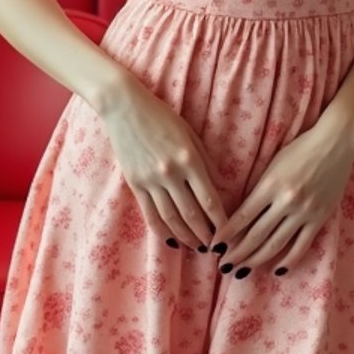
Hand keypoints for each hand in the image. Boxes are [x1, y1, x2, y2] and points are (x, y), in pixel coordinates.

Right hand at [100, 78, 228, 249]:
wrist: (124, 106)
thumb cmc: (162, 116)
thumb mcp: (190, 134)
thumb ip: (206, 161)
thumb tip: (220, 187)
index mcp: (189, 159)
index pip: (209, 199)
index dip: (220, 221)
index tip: (229, 234)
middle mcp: (171, 173)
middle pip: (192, 214)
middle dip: (205, 234)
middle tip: (215, 248)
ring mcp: (151, 180)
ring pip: (171, 218)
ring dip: (185, 236)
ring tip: (196, 247)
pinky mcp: (135, 183)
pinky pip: (150, 214)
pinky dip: (162, 231)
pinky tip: (171, 240)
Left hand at [216, 115, 353, 273]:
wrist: (336, 141)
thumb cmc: (301, 148)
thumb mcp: (274, 164)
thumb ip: (261, 188)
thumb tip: (242, 216)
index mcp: (270, 184)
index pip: (243, 216)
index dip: (227, 234)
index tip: (214, 248)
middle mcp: (286, 200)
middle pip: (256, 234)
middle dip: (237, 253)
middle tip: (224, 267)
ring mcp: (305, 211)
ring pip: (276, 243)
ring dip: (256, 260)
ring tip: (242, 272)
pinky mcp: (320, 217)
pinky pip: (302, 245)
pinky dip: (288, 260)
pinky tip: (276, 270)